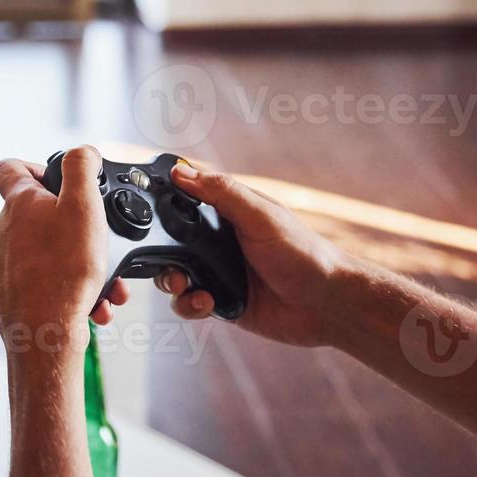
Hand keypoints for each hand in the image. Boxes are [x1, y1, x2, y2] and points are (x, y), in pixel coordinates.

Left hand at [0, 146, 129, 363]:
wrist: (45, 334)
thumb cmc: (63, 272)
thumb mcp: (83, 206)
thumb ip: (81, 168)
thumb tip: (82, 151)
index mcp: (18, 204)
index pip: (9, 168)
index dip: (33, 166)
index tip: (57, 179)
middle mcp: (4, 231)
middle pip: (37, 215)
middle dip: (73, 226)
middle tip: (97, 240)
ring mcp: (4, 264)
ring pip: (46, 254)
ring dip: (78, 262)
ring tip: (106, 282)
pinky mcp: (11, 293)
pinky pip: (45, 281)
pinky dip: (69, 288)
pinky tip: (93, 302)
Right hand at [155, 161, 352, 346]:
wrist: (328, 306)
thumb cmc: (305, 254)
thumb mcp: (261, 216)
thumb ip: (222, 192)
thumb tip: (181, 171)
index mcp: (229, 213)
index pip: (184, 204)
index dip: (164, 210)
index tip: (149, 217)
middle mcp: (220, 242)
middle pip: (171, 243)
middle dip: (161, 254)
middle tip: (170, 263)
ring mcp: (219, 273)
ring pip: (174, 275)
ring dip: (172, 282)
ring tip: (186, 286)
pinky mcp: (221, 302)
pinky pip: (188, 303)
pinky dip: (189, 305)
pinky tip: (208, 303)